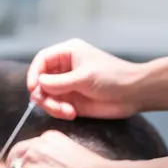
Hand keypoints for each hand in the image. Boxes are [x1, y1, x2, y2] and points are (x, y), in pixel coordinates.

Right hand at [26, 38, 143, 119]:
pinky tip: (72, 114)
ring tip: (67, 111)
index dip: (34, 73)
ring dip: (52, 106)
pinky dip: (59, 112)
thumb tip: (38, 85)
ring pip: (45, 96)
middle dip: (43, 95)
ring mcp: (67, 85)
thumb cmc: (112, 77)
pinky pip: (55, 107)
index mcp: (67, 53)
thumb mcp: (84, 77)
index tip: (33, 88)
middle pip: (40, 80)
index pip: (41, 60)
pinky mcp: (71, 101)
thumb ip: (59, 82)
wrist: (134, 94)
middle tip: (52, 105)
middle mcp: (64, 69)